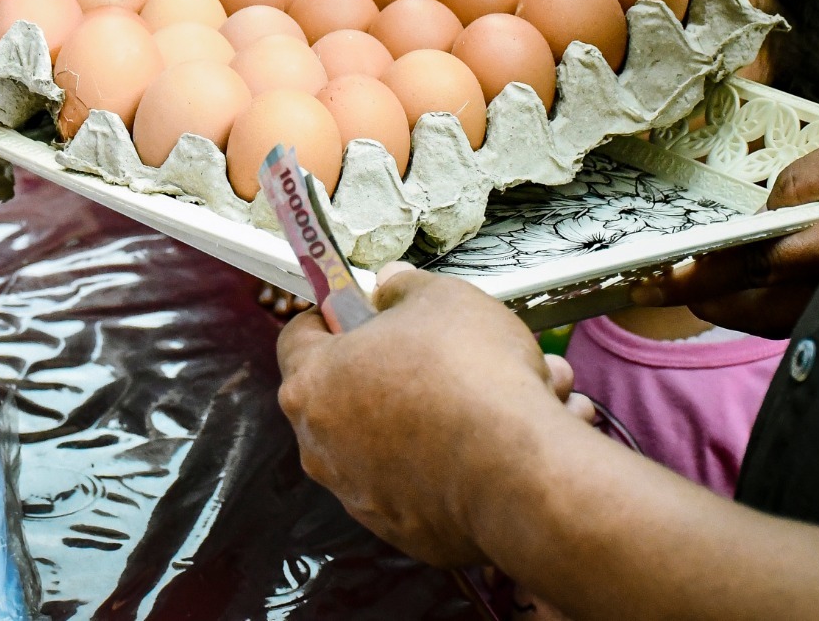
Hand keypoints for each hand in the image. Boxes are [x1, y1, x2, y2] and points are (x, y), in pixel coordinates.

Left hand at [276, 263, 584, 566]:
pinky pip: (427, 482)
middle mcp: (324, 447)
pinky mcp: (406, 530)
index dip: (334, 316)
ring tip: (514, 389)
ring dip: (446, 413)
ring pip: (400, 439)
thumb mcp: (441, 298)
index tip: (362, 309)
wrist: (519, 474)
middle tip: (450, 350)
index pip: (298, 338)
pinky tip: (511, 437)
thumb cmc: (472, 381)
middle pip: (354, 391)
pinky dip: (461, 460)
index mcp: (313, 384)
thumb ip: (405, 288)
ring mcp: (362, 495)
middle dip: (406, 367)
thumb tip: (392, 287)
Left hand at [630, 97, 818, 335]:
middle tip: (651, 286)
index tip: (661, 275)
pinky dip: (772, 310)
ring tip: (685, 289)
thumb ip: (809, 179)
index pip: (762, 264)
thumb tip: (762, 212)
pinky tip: (745, 291)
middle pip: (765, 307)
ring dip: (735, 309)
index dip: (707, 273)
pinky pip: (815, 319)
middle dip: (708, 298)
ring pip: (788, 321)